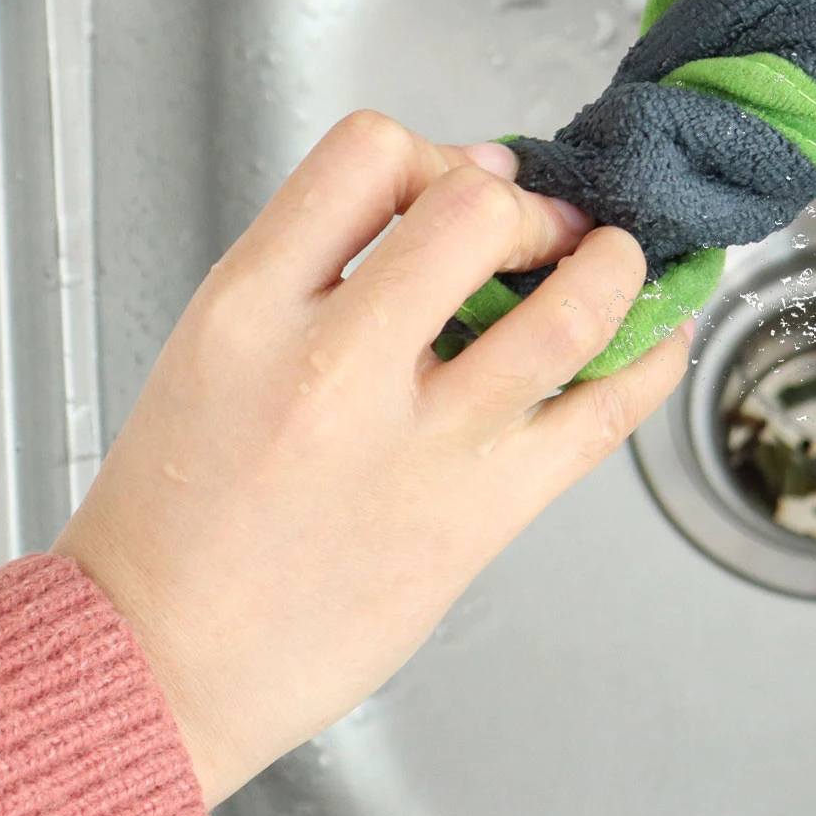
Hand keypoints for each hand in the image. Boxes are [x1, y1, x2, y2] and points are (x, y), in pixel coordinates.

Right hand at [53, 111, 688, 805]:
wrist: (156, 664)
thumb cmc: (181, 504)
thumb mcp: (215, 339)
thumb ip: (326, 252)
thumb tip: (476, 176)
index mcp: (249, 308)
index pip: (367, 154)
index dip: (432, 151)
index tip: (457, 184)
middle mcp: (335, 369)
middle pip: (478, 211)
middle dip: (529, 205)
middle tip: (543, 229)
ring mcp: (417, 448)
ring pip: (567, 313)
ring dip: (617, 267)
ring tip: (617, 260)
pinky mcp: (478, 518)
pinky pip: (602, 418)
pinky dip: (652, 359)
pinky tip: (659, 336)